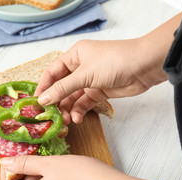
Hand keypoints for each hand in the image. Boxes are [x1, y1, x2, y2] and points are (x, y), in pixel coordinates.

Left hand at [0, 154, 117, 179]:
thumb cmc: (79, 177)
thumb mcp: (48, 164)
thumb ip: (24, 162)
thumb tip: (5, 163)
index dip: (8, 169)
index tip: (16, 153)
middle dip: (26, 169)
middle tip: (36, 152)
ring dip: (39, 173)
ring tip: (51, 159)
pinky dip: (49, 179)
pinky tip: (60, 169)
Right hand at [35, 39, 167, 123]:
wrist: (144, 66)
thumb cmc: (114, 61)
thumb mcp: (84, 75)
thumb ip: (62, 88)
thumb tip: (43, 99)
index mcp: (74, 55)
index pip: (53, 72)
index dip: (44, 87)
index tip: (36, 103)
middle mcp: (81, 67)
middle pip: (62, 87)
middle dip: (56, 102)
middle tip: (50, 116)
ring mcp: (91, 80)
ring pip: (73, 97)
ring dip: (68, 109)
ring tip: (65, 121)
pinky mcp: (100, 91)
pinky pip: (85, 103)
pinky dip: (80, 111)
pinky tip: (77, 119)